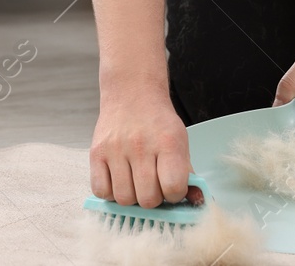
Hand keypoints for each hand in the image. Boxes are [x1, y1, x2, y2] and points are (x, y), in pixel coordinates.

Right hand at [89, 85, 191, 207]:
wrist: (132, 93)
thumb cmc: (157, 122)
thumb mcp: (180, 142)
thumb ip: (188, 174)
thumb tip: (198, 202)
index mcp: (168, 143)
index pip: (173, 188)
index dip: (175, 194)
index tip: (172, 187)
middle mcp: (140, 145)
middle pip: (148, 199)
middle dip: (153, 199)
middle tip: (153, 185)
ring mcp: (115, 149)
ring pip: (124, 198)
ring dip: (132, 197)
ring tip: (135, 183)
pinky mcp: (96, 152)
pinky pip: (100, 190)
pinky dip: (110, 193)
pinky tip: (118, 180)